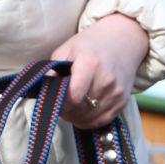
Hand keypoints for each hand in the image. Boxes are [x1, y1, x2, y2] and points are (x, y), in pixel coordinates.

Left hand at [52, 13, 148, 129]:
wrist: (122, 41)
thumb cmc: (90, 45)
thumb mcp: (67, 49)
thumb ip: (53, 70)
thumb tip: (42, 92)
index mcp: (90, 63)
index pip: (74, 97)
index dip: (61, 103)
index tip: (56, 98)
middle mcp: (106, 80)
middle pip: (80, 110)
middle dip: (67, 111)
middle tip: (61, 104)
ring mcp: (116, 93)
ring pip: (90, 119)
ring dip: (76, 117)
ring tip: (71, 107)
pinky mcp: (122, 102)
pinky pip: (101, 121)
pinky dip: (89, 121)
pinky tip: (83, 112)